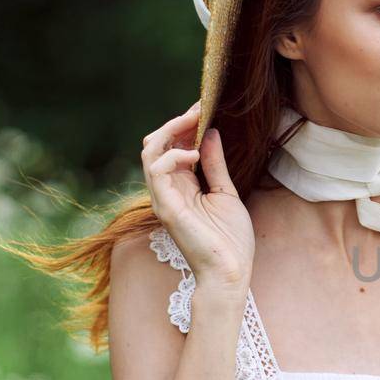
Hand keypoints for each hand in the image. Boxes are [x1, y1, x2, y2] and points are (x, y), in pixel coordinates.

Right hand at [142, 101, 253, 289]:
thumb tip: (211, 134)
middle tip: (198, 109)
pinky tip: (194, 153)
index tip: (203, 106)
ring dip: (170, 131)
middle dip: (175, 123)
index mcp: (182, 186)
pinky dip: (172, 155)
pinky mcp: (166, 207)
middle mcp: (168, 190)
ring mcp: (164, 198)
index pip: (171, 147)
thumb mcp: (226, 193)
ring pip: (150, 153)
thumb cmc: (230, 240)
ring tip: (194, 121)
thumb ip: (216, 165)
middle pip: (155, 145)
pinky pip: (156, 171)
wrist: (230, 272)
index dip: (184, 125)